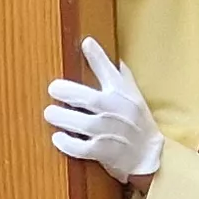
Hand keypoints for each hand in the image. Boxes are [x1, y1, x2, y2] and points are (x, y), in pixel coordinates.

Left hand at [40, 40, 164, 182]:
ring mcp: (113, 133)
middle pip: (94, 100)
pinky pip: (85, 149)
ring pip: (87, 124)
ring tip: (49, 113)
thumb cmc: (136, 121)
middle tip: (53, 88)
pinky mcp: (108, 153)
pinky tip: (57, 137)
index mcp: (125, 95)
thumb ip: (118, 74)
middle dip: (71, 93)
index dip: (100, 58)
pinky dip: (70, 144)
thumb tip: (98, 48)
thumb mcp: (133, 95)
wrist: (149, 156)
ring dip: (66, 118)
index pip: (112, 73)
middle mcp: (120, 112)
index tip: (86, 43)